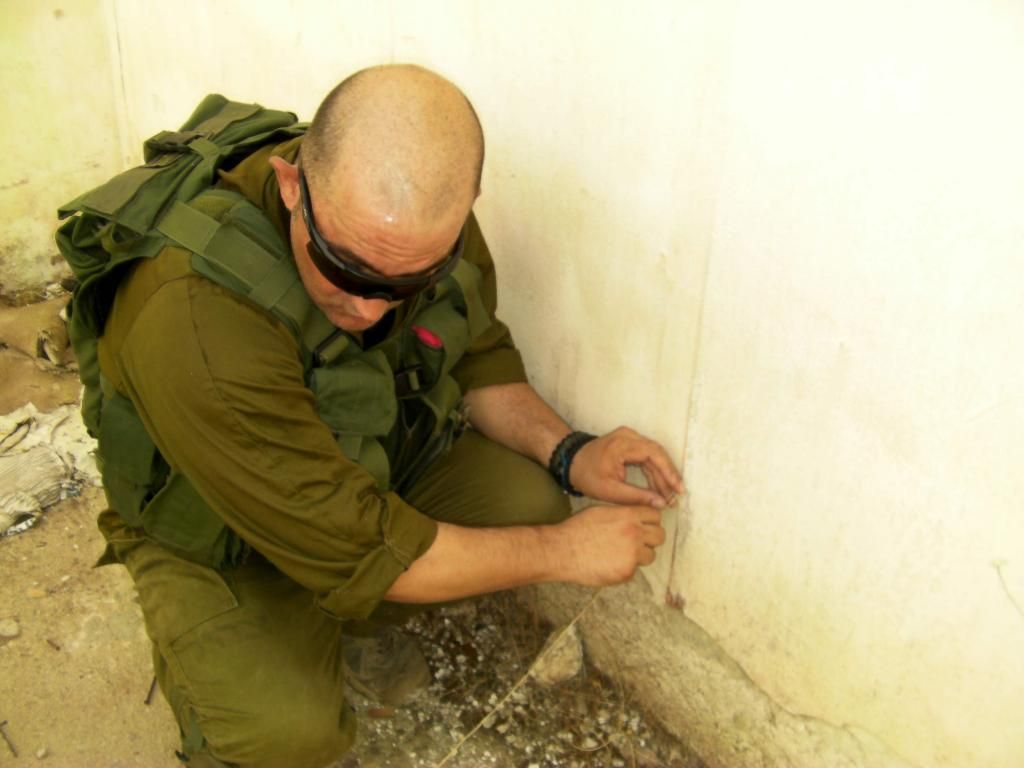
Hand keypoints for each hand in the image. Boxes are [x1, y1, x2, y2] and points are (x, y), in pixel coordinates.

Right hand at [557, 504, 666, 585]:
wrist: (563, 550)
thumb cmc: (578, 529)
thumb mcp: (602, 511)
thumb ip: (623, 513)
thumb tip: (638, 517)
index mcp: (628, 515)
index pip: (655, 515)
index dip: (650, 521)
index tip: (645, 526)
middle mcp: (634, 533)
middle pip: (660, 536)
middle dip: (650, 539)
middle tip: (638, 542)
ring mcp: (632, 554)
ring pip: (650, 555)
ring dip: (640, 555)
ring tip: (620, 555)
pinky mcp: (627, 572)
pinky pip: (635, 570)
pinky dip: (625, 568)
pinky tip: (610, 564)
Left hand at [569, 427, 683, 507]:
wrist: (571, 462)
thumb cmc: (586, 476)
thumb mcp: (610, 490)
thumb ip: (636, 496)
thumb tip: (661, 503)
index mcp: (622, 444)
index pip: (654, 454)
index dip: (669, 472)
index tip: (678, 489)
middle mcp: (628, 436)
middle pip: (657, 454)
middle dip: (667, 476)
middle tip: (675, 497)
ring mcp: (629, 438)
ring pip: (653, 457)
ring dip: (661, 476)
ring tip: (668, 497)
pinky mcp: (629, 444)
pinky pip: (646, 458)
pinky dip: (653, 473)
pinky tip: (658, 489)